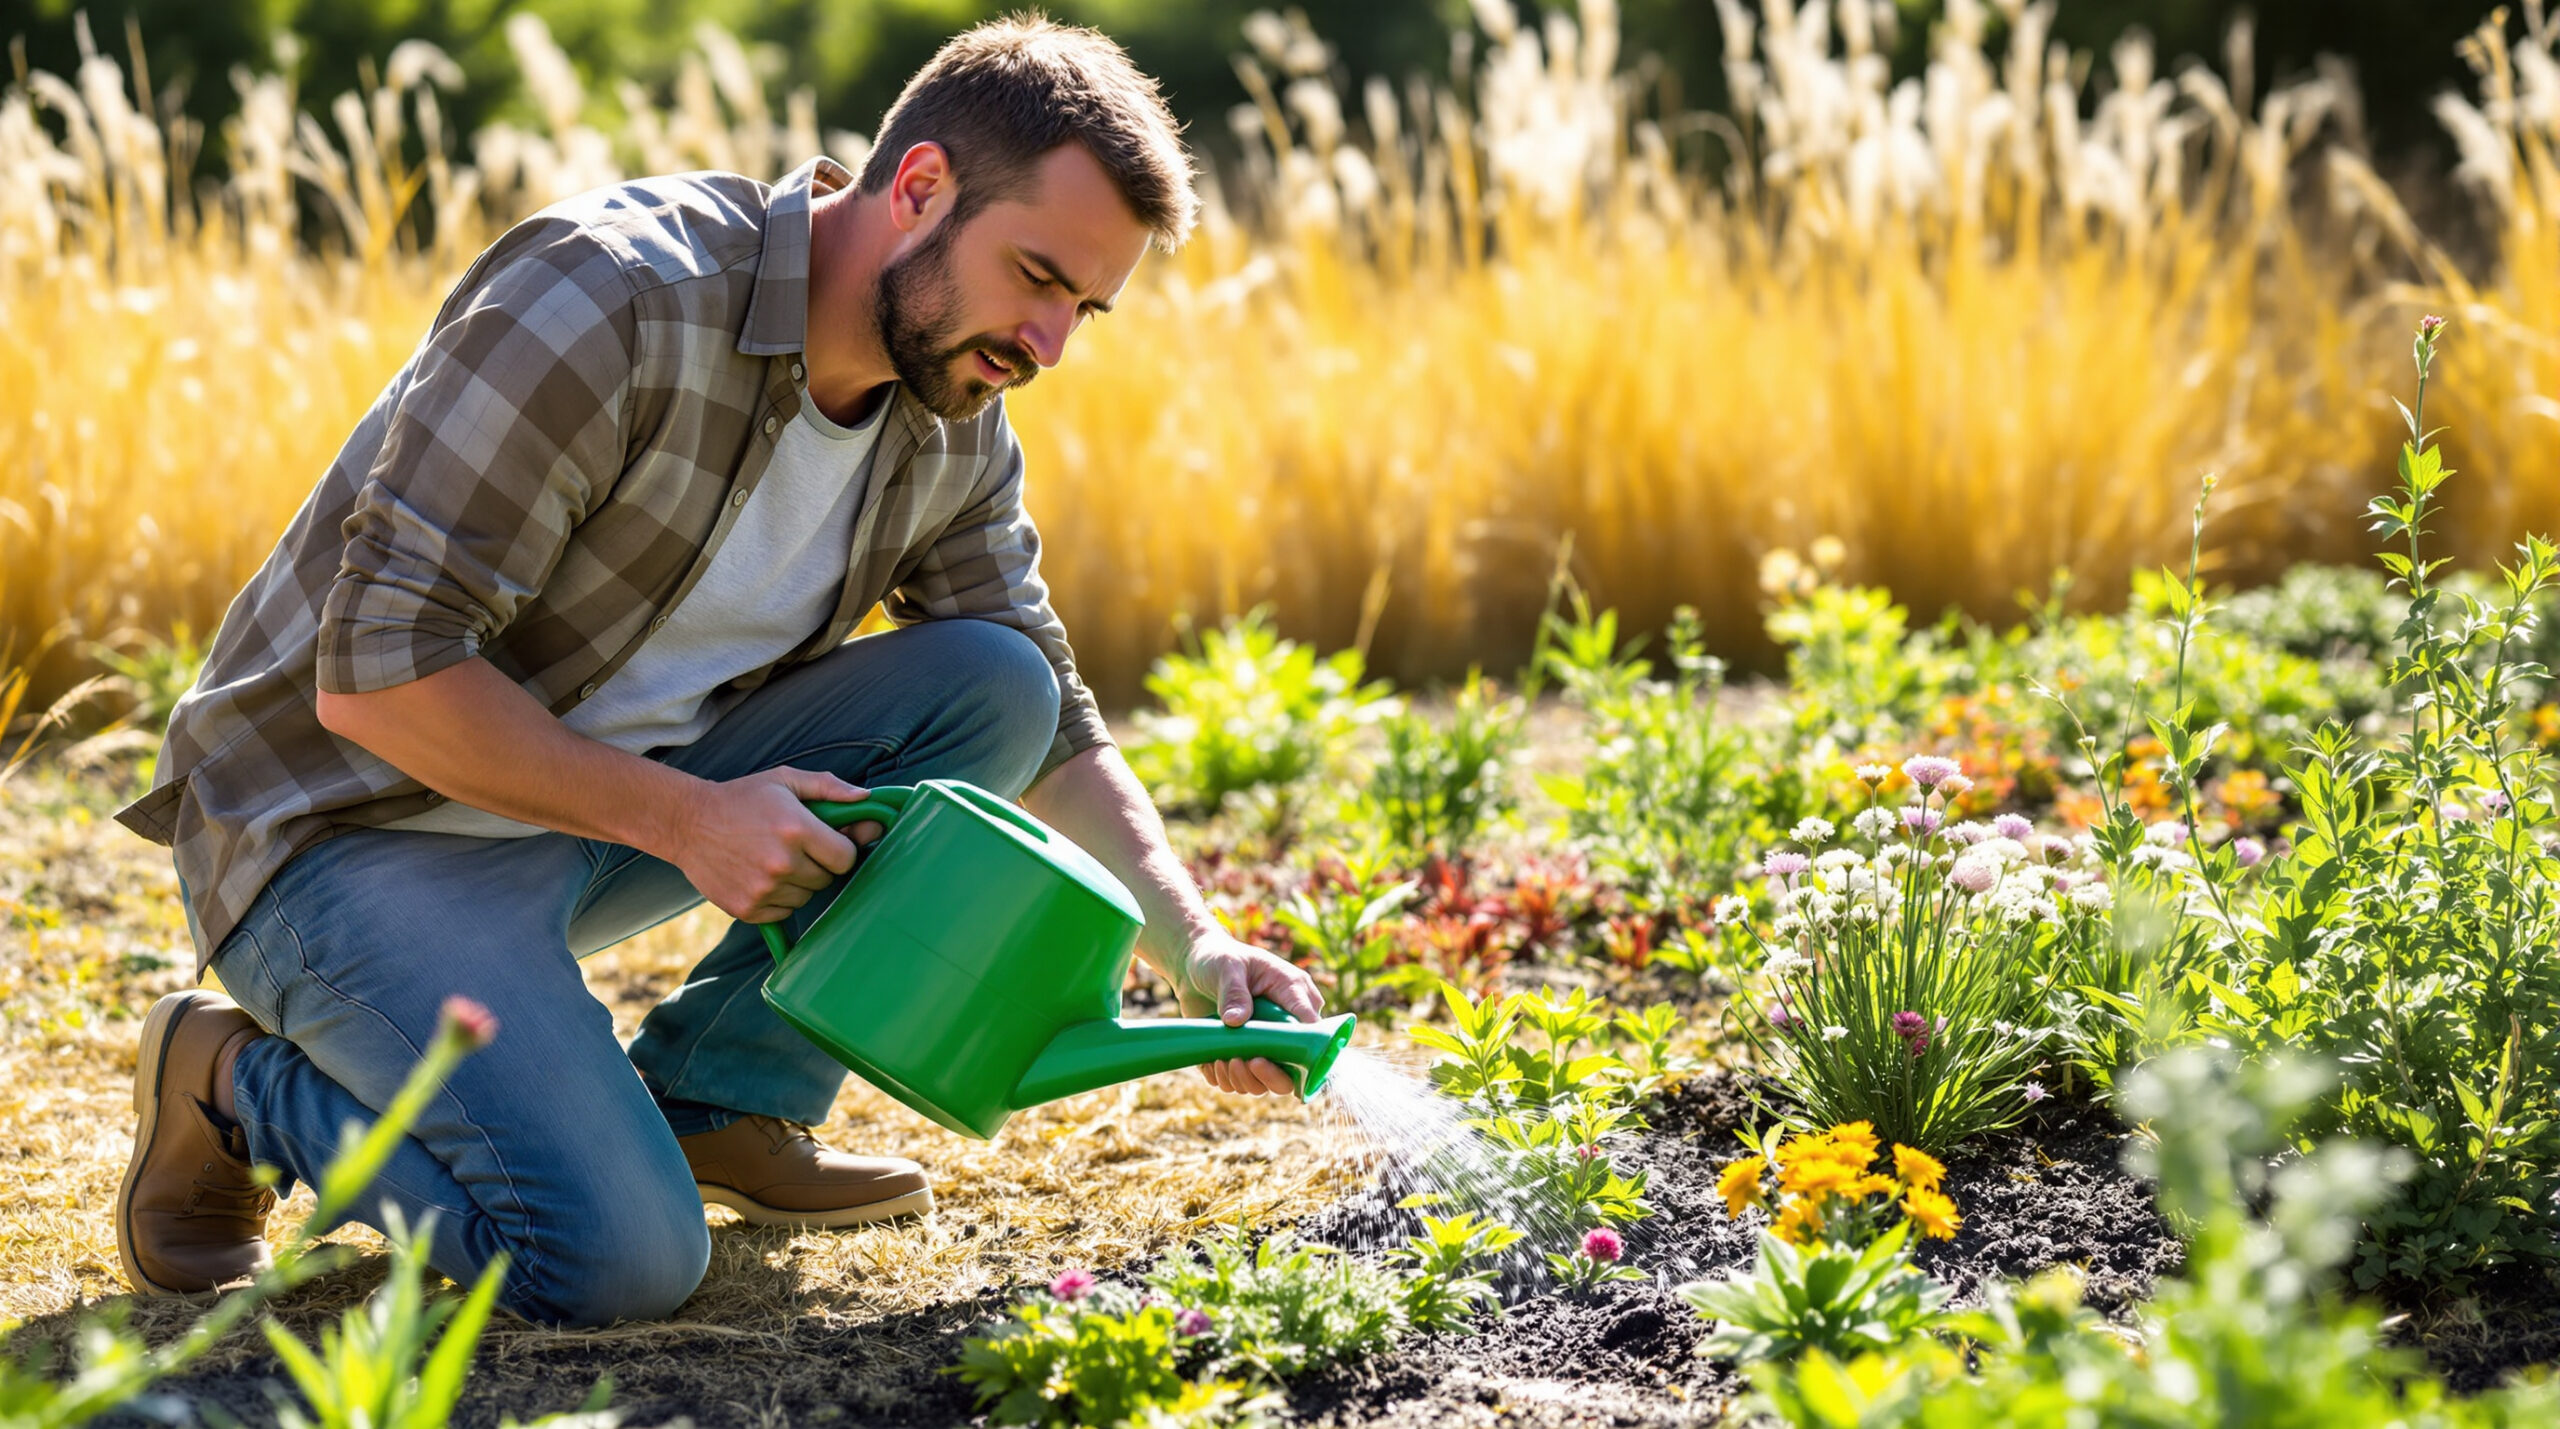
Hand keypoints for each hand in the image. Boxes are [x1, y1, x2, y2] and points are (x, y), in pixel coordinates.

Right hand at [662, 767, 885, 924]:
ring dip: (800, 882)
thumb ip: (829, 786)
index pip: (847, 857)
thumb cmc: (742, 798)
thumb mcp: (784, 780)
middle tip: (797, 848)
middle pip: (828, 879)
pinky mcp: (748, 909)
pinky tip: (761, 876)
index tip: (828, 842)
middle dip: (820, 865)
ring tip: (775, 859)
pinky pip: (784, 912)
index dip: (842, 849)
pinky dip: (780, 898)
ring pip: (807, 897)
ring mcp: (763, 889)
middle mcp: (782, 863)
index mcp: (797, 829)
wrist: (688, 823)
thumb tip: (866, 798)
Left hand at [1175, 931, 1326, 1095]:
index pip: (1312, 1029)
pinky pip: (1244, 1081)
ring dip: (1244, 1080)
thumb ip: (1234, 992)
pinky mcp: (1247, 1055)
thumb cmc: (1220, 958)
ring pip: (1269, 1081)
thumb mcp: (1227, 966)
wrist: (1195, 967)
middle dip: (1270, 1075)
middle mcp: (1287, 1024)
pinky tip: (1212, 1064)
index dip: (1301, 1051)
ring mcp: (1268, 1043)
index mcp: (1295, 994)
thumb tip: (1236, 1021)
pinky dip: (1227, 1080)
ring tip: (1221, 1061)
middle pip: (1296, 1067)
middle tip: (1243, 1062)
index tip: (1267, 1057)